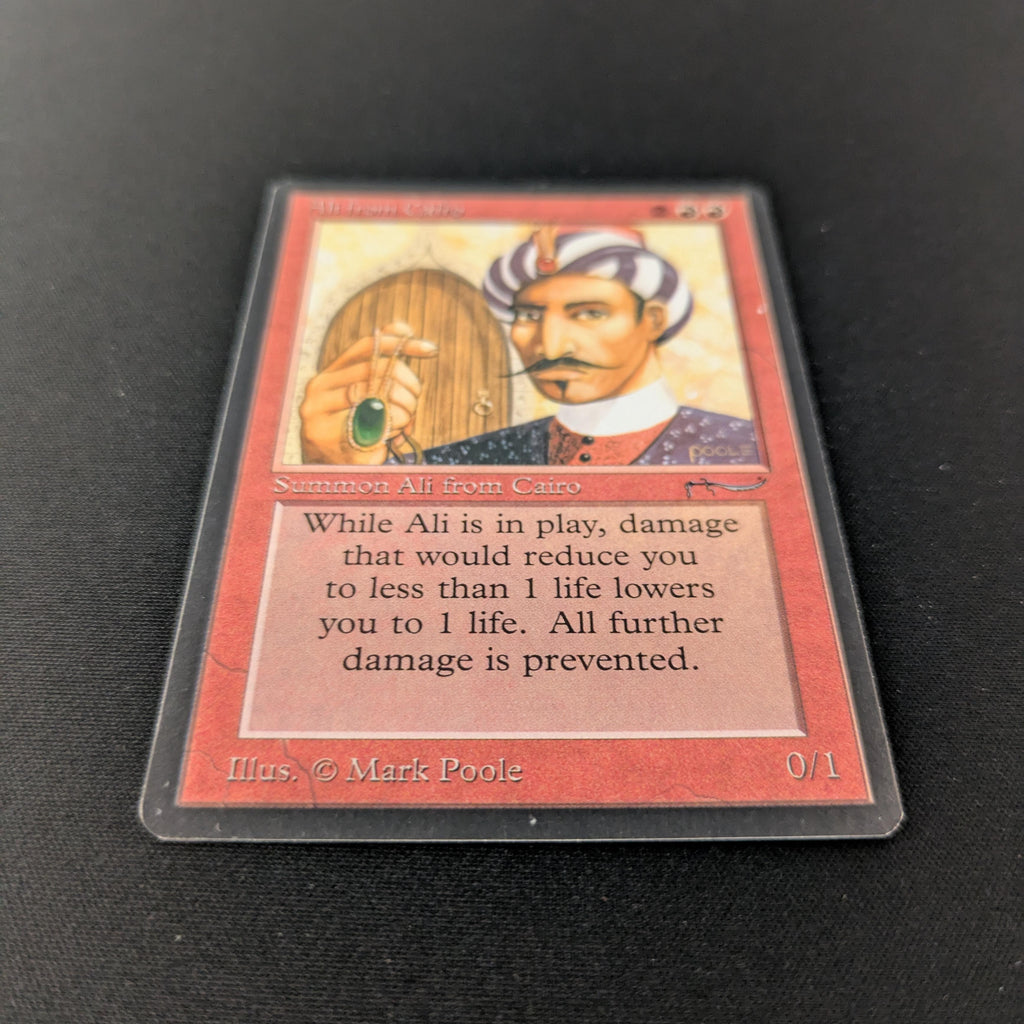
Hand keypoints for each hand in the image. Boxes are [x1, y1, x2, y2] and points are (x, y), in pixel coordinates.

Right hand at [299, 321, 437, 463]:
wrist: (327, 475)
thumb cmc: (350, 433)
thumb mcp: (361, 397)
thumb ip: (377, 365)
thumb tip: (403, 326)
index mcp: (325, 377)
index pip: (367, 346)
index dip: (402, 344)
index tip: (431, 349)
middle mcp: (317, 393)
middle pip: (380, 372)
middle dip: (409, 387)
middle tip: (415, 404)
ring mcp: (321, 418)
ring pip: (383, 400)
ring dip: (405, 413)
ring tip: (403, 426)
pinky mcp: (335, 443)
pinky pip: (382, 428)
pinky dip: (395, 433)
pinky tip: (391, 442)